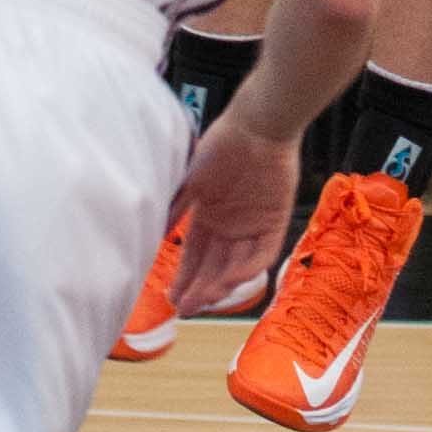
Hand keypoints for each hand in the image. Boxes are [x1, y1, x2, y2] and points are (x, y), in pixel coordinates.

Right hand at [171, 106, 303, 315]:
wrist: (257, 123)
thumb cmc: (221, 145)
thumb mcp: (192, 179)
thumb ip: (176, 207)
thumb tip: (155, 234)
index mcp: (209, 216)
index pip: (195, 256)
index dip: (184, 278)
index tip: (172, 299)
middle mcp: (230, 226)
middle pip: (214, 266)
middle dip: (200, 288)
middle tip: (187, 308)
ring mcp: (253, 226)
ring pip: (236, 265)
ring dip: (221, 284)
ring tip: (205, 298)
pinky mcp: (276, 222)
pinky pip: (262, 253)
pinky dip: (248, 268)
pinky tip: (232, 280)